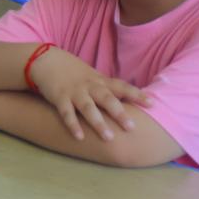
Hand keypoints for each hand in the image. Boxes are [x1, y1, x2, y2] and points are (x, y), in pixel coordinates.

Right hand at [29, 48, 150, 140]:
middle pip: (107, 99)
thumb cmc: (72, 71)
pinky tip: (80, 137)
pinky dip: (73, 125)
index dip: (137, 94)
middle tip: (131, 127)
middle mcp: (89, 86)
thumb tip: (129, 98)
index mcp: (100, 81)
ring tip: (108, 138)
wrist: (45, 60)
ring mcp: (74, 92)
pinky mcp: (59, 98)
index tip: (152, 104)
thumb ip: (108, 87)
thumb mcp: (92, 76)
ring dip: (98, 123)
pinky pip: (66, 113)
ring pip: (88, 108)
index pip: (122, 87)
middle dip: (119, 113)